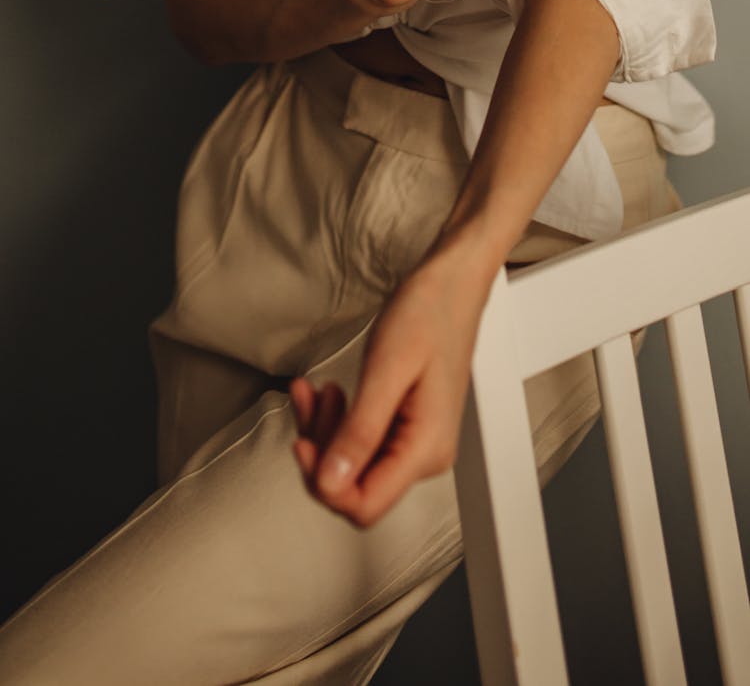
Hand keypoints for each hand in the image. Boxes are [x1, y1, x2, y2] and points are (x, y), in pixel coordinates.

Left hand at [289, 249, 492, 527]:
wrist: (450, 284)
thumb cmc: (426, 314)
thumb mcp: (386, 369)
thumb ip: (360, 431)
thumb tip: (330, 484)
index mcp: (425, 448)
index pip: (364, 506)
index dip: (324, 484)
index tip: (301, 441)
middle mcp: (424, 455)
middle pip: (353, 487)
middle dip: (320, 449)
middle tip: (311, 401)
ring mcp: (416, 443)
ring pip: (352, 464)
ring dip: (324, 431)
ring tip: (318, 390)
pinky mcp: (406, 427)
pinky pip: (361, 440)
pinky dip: (336, 420)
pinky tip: (327, 392)